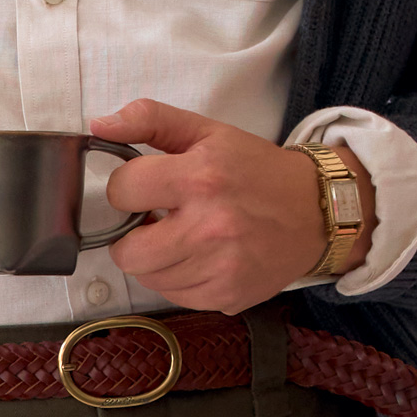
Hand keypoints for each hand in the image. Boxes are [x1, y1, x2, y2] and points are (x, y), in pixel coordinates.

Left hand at [90, 98, 375, 314]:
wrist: (317, 212)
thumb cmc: (257, 170)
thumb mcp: (208, 132)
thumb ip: (150, 120)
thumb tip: (99, 124)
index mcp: (201, 178)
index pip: (123, 191)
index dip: (127, 189)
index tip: (145, 189)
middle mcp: (210, 227)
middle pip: (126, 252)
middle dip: (132, 236)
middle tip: (157, 221)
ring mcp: (219, 268)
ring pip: (147, 278)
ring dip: (155, 259)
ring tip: (183, 236)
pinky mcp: (226, 296)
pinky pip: (173, 295)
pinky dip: (177, 278)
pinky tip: (199, 257)